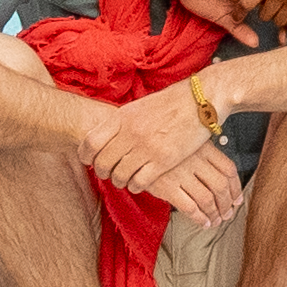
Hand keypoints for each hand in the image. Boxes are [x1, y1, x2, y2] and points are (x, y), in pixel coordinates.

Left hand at [83, 85, 236, 212]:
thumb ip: (122, 122)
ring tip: (123, 179)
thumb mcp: (139, 106)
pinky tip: (138, 184)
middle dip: (101, 172)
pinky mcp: (164, 160)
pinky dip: (135, 186)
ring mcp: (147, 147)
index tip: (88, 160)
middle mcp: (131, 133)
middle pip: (102, 162)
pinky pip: (139, 182)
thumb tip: (106, 136)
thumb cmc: (171, 102)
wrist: (201, 99)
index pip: (90, 142)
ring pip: (119, 175)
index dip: (85, 155)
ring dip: (118, 180)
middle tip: (106, 173)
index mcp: (122, 117)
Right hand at [156, 0, 284, 27]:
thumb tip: (255, 44)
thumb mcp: (223, 19)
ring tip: (284, 29)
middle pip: (278, 0)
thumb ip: (239, 29)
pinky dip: (267, 2)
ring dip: (280, 9)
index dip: (282, 20)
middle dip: (286, 16)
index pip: (273, 6)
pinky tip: (272, 15)